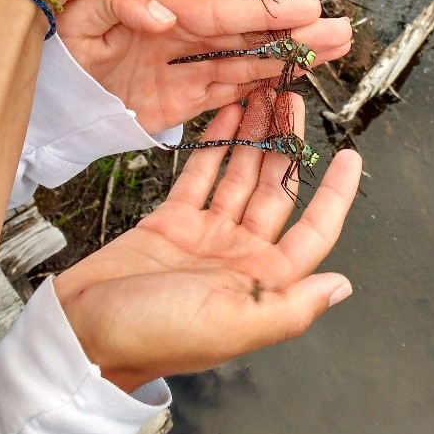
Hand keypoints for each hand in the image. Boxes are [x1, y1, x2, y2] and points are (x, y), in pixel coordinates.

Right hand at [54, 98, 361, 391]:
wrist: (83, 333)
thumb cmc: (156, 336)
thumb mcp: (232, 324)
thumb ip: (291, 307)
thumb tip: (342, 286)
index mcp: (262, 281)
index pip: (314, 230)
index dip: (335, 193)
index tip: (350, 157)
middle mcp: (240, 255)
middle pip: (274, 191)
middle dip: (287, 145)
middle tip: (293, 102)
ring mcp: (206, 235)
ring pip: (239, 176)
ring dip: (254, 138)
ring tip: (264, 98)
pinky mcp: (172, 221)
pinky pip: (201, 175)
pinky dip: (215, 145)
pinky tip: (227, 118)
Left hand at [57, 0, 351, 133]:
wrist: (46, 91)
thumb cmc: (60, 44)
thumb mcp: (79, 14)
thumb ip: (119, 2)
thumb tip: (162, 13)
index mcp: (162, 12)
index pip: (222, 13)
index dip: (265, 14)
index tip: (307, 10)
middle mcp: (182, 39)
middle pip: (247, 37)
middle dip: (295, 36)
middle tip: (340, 32)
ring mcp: (182, 72)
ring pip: (245, 65)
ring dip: (288, 61)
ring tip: (330, 53)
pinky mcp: (178, 104)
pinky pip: (225, 95)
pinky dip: (258, 91)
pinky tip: (289, 84)